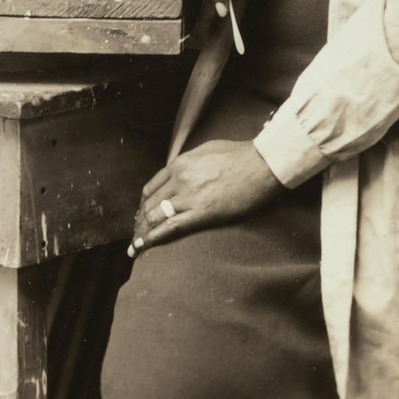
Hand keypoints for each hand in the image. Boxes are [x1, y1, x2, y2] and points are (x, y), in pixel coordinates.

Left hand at [128, 139, 284, 254]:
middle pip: (150, 204)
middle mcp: (179, 179)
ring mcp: (189, 196)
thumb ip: (190, 162)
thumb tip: (183, 170)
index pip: (152, 188)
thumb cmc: (239, 155)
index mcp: (179, 164)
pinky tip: (143, 247)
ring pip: (155, 216)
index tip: (144, 214)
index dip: (145, 204)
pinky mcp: (202, 213)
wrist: (261, 164)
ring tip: (137, 245)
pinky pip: (171, 227)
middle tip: (139, 234)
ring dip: (143, 231)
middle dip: (141, 221)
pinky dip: (153, 238)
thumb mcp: (207, 150)